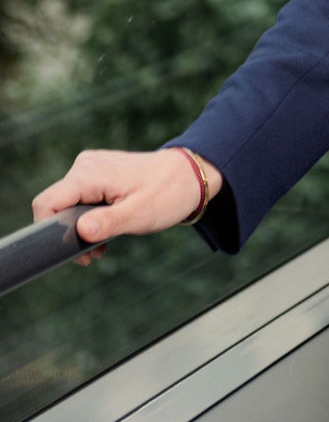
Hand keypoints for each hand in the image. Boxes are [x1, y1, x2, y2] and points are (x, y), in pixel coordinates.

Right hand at [32, 148, 223, 263]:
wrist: (189, 174)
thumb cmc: (168, 193)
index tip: (71, 252)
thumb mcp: (139, 214)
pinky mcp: (98, 172)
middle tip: (93, 255)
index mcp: (91, 173)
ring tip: (102, 246)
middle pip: (56, 205)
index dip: (49, 230)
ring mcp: (91, 166)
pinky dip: (89, 217)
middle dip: (68, 233)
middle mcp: (85, 165)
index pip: (47, 202)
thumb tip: (81, 231)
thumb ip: (108, 223)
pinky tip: (106, 230)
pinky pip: (80, 197)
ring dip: (80, 228)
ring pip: (67, 203)